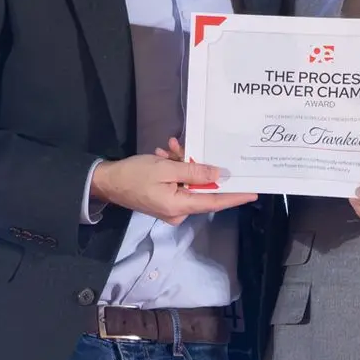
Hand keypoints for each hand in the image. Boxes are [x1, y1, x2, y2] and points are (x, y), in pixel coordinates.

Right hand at [91, 151, 255, 225]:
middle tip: (182, 148)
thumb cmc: (134, 174)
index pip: (215, 201)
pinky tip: (164, 154)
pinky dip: (173, 169)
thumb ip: (194, 171)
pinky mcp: (164, 201)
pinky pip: (178, 184)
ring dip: (181, 163)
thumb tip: (219, 176)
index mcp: (180, 206)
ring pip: (188, 182)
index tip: (253, 192)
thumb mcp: (165, 168)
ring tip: (168, 149)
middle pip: (200, 189)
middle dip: (196, 166)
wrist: (106, 182)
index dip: (235, 196)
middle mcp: (178, 211)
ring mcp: (171, 207)